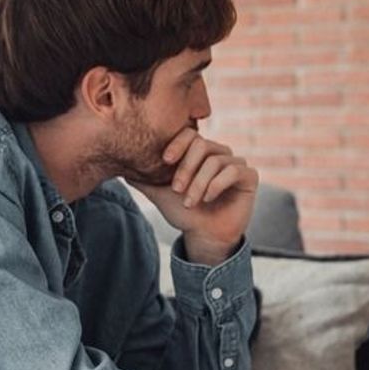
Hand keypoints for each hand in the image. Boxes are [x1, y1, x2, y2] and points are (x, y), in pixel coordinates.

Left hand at [126, 128, 257, 264]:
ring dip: (199, 183)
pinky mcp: (249, 176)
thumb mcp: (158, 193)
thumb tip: (120, 166)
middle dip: (186, 168)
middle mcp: (218, 153)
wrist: (203, 235)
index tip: (164, 160)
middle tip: (176, 189)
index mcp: (198, 152)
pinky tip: (208, 199)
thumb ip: (143, 178)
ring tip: (190, 201)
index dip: (177, 143)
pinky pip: (234, 171)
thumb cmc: (183, 212)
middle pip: (202, 145)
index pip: (189, 134)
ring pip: (215, 161)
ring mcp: (235, 163)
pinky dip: (217, 185)